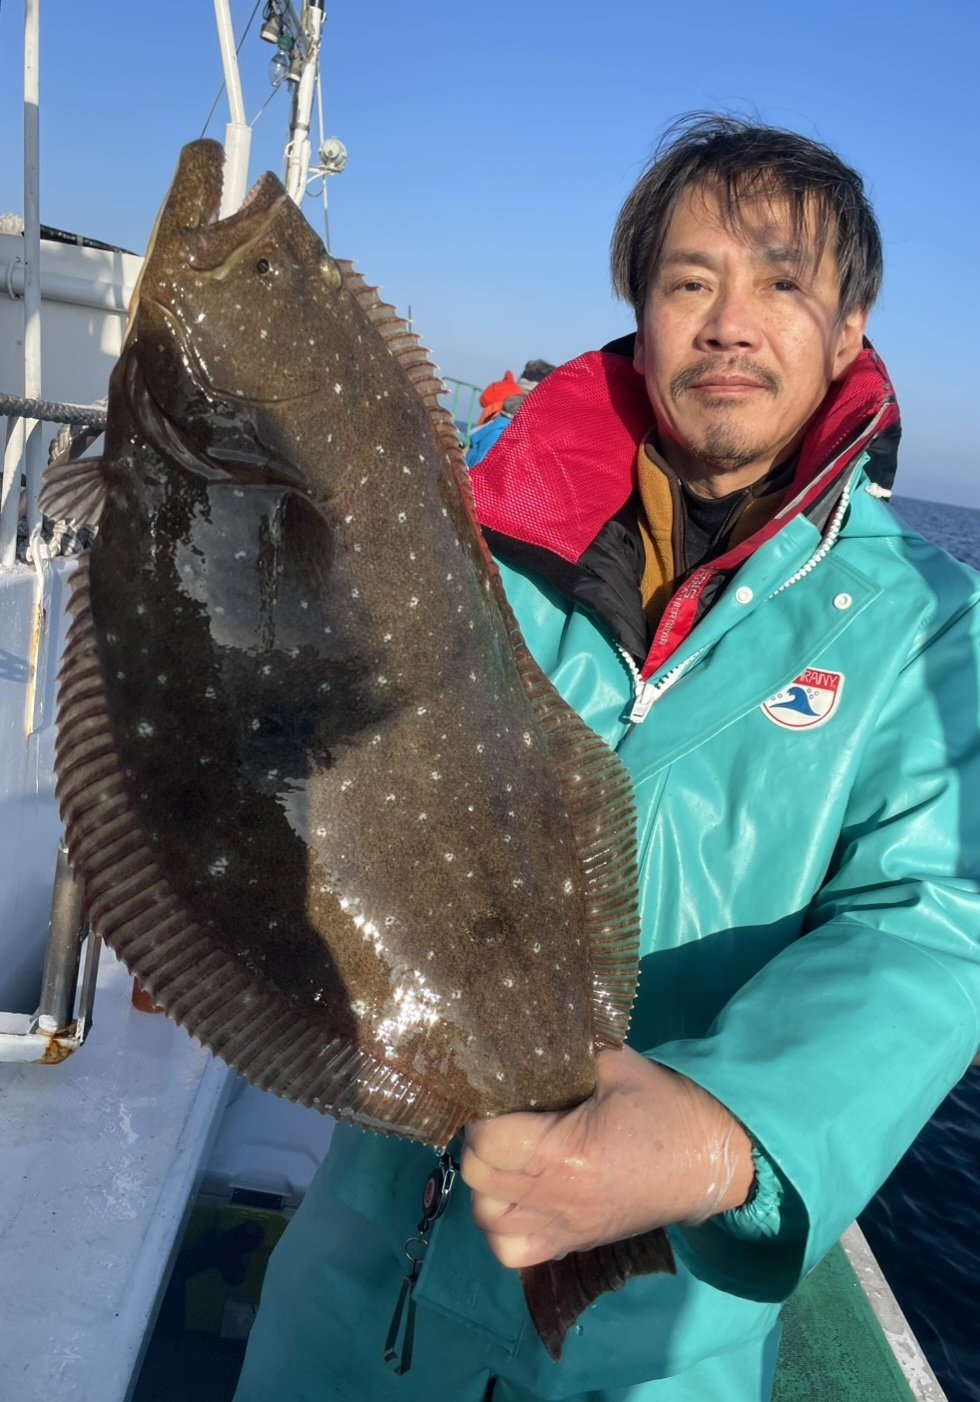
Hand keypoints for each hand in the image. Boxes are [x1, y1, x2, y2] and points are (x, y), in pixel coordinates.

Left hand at [461, 1046, 754, 1268]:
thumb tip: (520, 1040)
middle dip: (479, 1144)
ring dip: (486, 1187)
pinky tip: (515, 1197)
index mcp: (567, 1152)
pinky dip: (501, 1228)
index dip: (483, 1115)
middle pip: (479, 1179)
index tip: (498, 1097)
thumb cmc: (662, 1106)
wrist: (708, 1161)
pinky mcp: (572, 1244)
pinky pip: (512, 1253)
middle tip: (501, 1120)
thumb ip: (564, 1054)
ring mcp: (563, 1228)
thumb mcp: (615, 1064)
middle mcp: (558, 1198)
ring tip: (506, 1159)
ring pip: (487, 1220)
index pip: (486, 1142)